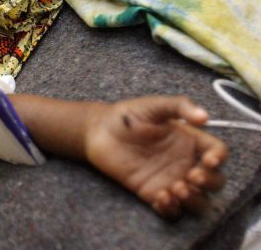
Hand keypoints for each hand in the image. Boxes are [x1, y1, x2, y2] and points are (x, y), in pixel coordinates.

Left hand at [84, 96, 227, 217]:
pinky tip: (161, 198)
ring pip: (198, 201)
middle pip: (214, 181)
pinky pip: (172, 211)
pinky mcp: (152, 193)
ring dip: (194, 201)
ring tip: (176, 190)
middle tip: (191, 177)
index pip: (217, 152)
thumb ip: (178, 106)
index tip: (208, 160)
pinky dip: (171, 210)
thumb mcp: (153, 105)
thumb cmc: (126, 116)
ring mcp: (170, 180)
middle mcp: (185, 162)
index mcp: (190, 140)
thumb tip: (204, 116)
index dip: (218, 158)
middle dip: (209, 183)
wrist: (98, 131)